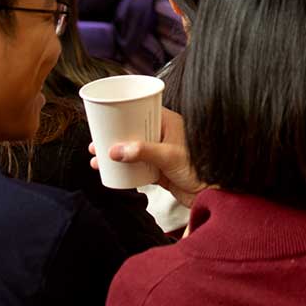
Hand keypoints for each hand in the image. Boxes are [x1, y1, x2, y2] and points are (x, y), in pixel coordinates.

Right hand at [90, 107, 204, 208]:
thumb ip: (143, 152)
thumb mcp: (169, 156)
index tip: (105, 118)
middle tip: (95, 142)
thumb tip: (115, 151)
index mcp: (169, 123)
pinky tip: (109, 170)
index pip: (143, 110)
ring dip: (114, 152)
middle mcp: (164, 135)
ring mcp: (160, 152)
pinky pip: (136, 165)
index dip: (123, 113)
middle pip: (133, 130)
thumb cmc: (199, 169)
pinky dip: (122, 167)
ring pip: (132, 149)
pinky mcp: (158, 169)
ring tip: (96, 158)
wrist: (210, 194)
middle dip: (113, 136)